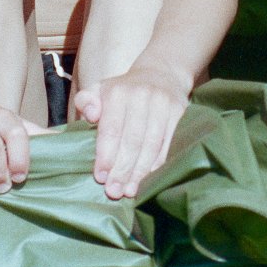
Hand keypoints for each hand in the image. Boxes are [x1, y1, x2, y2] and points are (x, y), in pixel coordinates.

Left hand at [72, 63, 189, 200]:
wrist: (160, 74)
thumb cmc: (123, 90)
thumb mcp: (99, 89)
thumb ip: (86, 101)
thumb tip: (90, 116)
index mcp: (118, 92)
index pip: (111, 129)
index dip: (106, 155)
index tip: (100, 177)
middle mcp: (141, 96)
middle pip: (132, 140)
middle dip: (122, 169)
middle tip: (114, 191)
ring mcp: (163, 105)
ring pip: (151, 145)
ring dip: (140, 171)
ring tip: (130, 191)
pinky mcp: (180, 113)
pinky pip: (168, 144)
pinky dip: (158, 165)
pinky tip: (148, 180)